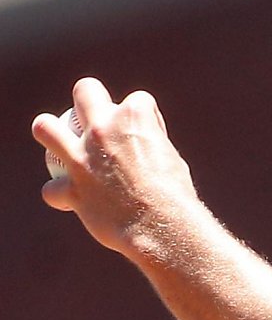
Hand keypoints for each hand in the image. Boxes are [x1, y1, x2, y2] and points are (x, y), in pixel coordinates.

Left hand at [33, 77, 202, 259]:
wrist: (166, 228)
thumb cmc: (177, 198)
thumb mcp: (173, 163)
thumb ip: (151, 149)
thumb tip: (144, 151)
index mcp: (135, 118)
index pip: (138, 101)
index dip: (145, 118)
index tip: (150, 138)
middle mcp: (102, 130)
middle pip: (85, 91)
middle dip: (89, 99)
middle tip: (96, 122)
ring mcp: (82, 158)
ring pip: (45, 127)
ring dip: (49, 132)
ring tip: (58, 143)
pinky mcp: (72, 188)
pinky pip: (53, 190)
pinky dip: (61, 195)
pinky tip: (69, 200)